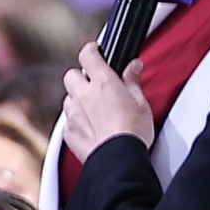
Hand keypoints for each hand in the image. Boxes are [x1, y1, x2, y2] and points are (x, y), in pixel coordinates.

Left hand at [62, 41, 153, 161]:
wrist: (119, 159)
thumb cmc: (132, 132)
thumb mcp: (141, 102)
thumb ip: (133, 80)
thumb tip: (134, 66)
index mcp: (102, 82)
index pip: (87, 54)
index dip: (92, 50)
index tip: (96, 51)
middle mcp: (83, 95)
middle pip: (72, 74)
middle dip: (81, 76)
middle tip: (95, 83)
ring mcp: (73, 114)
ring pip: (68, 98)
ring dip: (78, 99)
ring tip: (94, 108)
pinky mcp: (69, 132)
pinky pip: (68, 120)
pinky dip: (76, 121)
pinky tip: (90, 127)